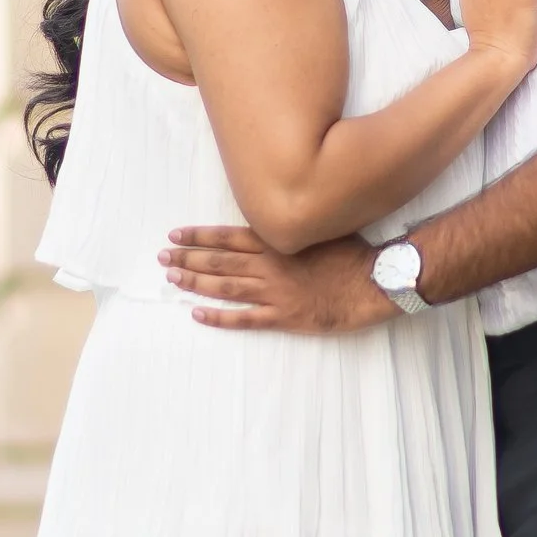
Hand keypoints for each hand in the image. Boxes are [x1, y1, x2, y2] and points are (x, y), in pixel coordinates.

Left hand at [160, 226, 390, 334]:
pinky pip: (244, 319)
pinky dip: (219, 317)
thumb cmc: (352, 253)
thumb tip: (275, 217)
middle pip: (219, 261)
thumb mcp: (319, 228)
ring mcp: (275, 293)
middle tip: (163, 259)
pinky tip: (198, 314)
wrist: (374, 282)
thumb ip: (291, 226)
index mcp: (277, 242)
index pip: (227, 236)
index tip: (175, 235)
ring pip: (225, 287)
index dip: (198, 236)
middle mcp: (269, 265)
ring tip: (173, 280)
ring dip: (196, 284)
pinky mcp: (284, 317)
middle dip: (188, 259)